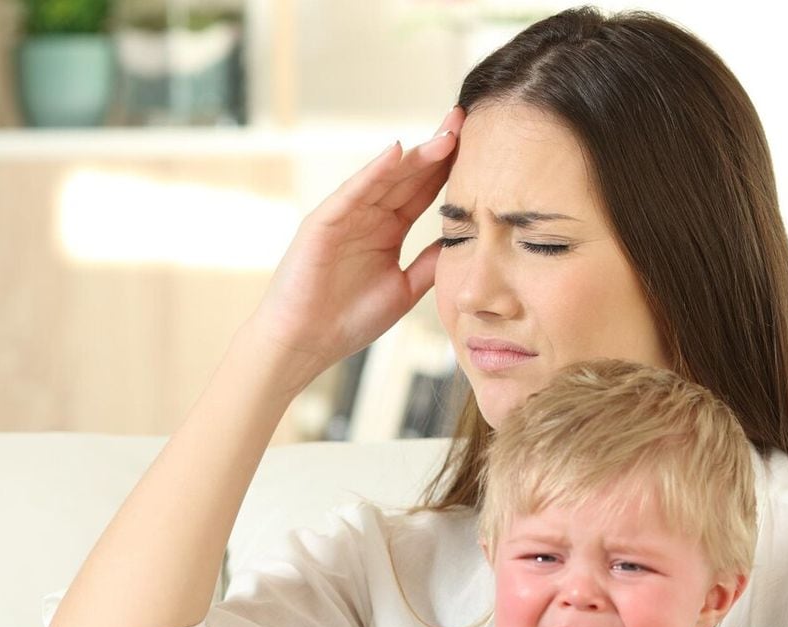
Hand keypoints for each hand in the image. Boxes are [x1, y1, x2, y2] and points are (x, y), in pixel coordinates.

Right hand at [239, 106, 463, 393]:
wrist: (305, 343)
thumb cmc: (348, 320)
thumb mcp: (404, 289)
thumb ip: (430, 263)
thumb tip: (464, 241)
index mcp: (389, 229)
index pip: (425, 191)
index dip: (450, 168)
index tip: (482, 146)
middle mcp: (369, 215)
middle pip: (409, 175)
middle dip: (438, 149)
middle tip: (466, 121)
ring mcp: (346, 215)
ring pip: (385, 177)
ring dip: (415, 156)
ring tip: (446, 135)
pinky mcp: (323, 221)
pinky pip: (352, 191)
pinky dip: (372, 172)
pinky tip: (396, 152)